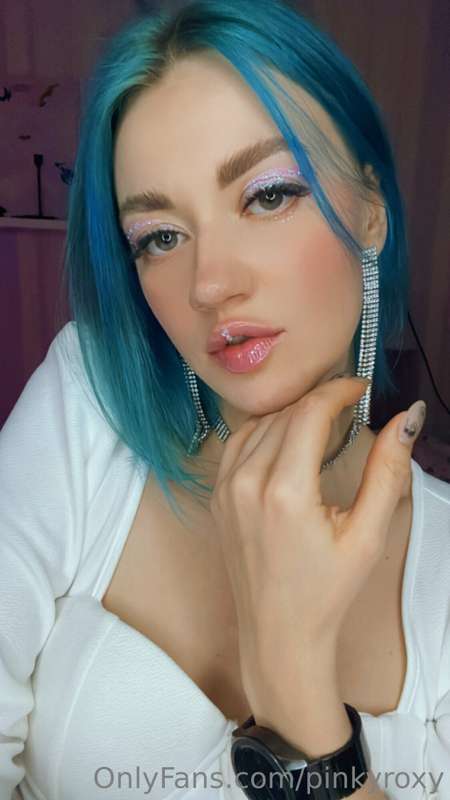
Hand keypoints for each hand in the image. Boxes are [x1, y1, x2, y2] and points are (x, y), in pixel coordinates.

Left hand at [209, 376, 419, 712]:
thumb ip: (387, 470)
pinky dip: (264, 431)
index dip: (338, 390)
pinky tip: (287, 442)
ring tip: (322, 422)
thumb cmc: (326, 592)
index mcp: (284, 492)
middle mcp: (246, 483)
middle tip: (349, 405)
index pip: (309, 412)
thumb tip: (406, 418)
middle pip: (284, 413)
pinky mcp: (217, 497)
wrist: (279, 635)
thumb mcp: (367, 534)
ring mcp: (225, 489)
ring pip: (258, 423)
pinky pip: (238, 444)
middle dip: (319, 400)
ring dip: (291, 414)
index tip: (360, 389)